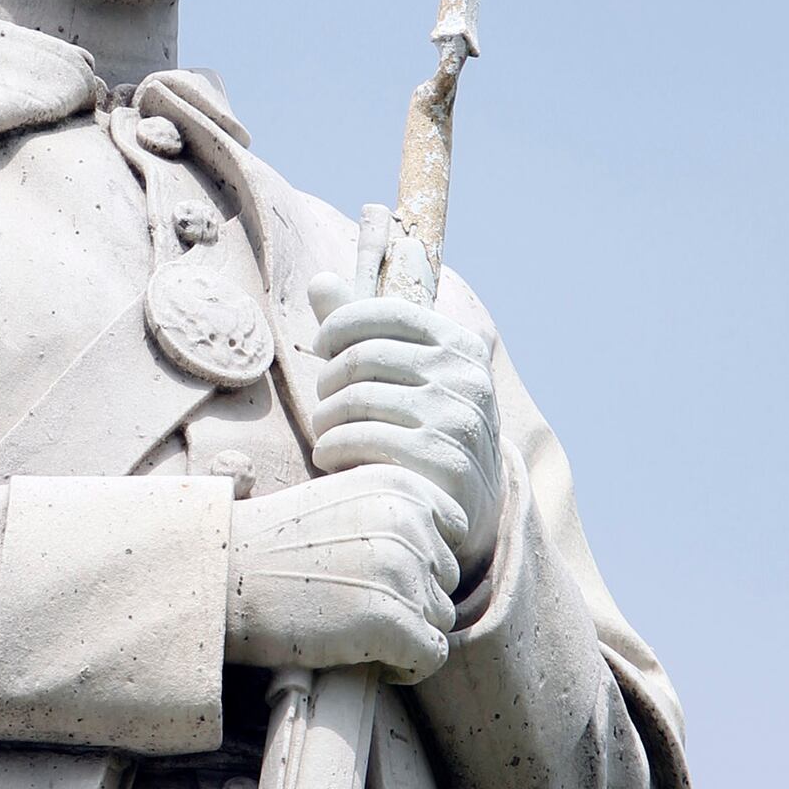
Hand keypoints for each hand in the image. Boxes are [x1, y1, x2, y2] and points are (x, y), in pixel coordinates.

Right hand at [225, 467, 463, 682]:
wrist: (219, 578)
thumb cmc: (265, 548)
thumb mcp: (338, 504)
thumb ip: (389, 518)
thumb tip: (432, 559)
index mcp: (400, 484)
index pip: (450, 531)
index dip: (418, 560)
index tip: (374, 575)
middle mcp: (412, 522)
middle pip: (444, 579)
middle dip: (409, 598)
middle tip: (353, 609)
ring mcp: (405, 572)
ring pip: (437, 619)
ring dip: (404, 633)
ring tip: (352, 633)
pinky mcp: (394, 622)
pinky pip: (431, 657)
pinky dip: (405, 667)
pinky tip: (367, 661)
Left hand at [306, 266, 503, 591]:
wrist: (467, 506)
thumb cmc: (424, 429)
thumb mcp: (406, 375)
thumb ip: (364, 330)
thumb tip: (320, 281)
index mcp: (458, 344)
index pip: (384, 311)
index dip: (340, 325)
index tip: (322, 347)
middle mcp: (464, 376)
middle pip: (361, 358)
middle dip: (328, 382)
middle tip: (323, 406)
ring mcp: (457, 419)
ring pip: (355, 399)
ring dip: (325, 421)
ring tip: (325, 435)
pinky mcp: (441, 461)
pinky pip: (360, 439)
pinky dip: (332, 448)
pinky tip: (329, 459)